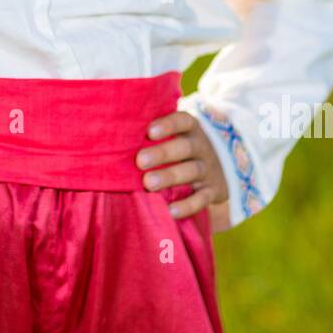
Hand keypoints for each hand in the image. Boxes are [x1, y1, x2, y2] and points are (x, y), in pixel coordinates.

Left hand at [135, 108, 231, 233]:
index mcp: (190, 129)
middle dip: (162, 153)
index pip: (183, 121)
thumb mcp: (176, 135)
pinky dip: (187, 206)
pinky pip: (202, 199)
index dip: (168, 124)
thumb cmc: (180, 148)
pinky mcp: (213, 191)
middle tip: (140, 161)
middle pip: (185, 147)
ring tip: (149, 184)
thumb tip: (112, 134)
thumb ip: (152, 134)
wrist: (220, 168)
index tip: (149, 131)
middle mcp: (201, 147)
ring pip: (192, 171)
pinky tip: (170, 211)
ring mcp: (208, 169)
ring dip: (170, 176)